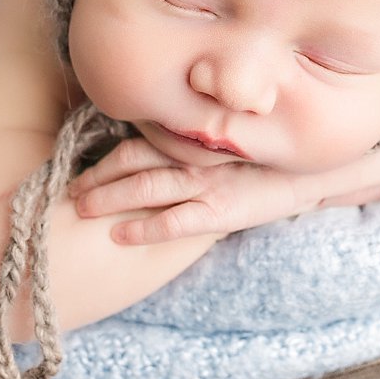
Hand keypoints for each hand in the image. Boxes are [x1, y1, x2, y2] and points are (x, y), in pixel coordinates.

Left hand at [67, 138, 318, 244]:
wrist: (310, 174)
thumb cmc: (263, 165)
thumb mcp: (225, 152)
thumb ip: (190, 153)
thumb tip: (150, 162)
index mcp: (191, 143)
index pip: (136, 145)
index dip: (103, 160)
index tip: (75, 172)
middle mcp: (193, 158)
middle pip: (131, 162)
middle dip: (96, 179)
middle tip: (69, 193)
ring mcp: (206, 183)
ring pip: (146, 187)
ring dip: (110, 198)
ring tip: (81, 210)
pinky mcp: (221, 210)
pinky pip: (176, 220)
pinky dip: (146, 226)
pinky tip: (121, 234)